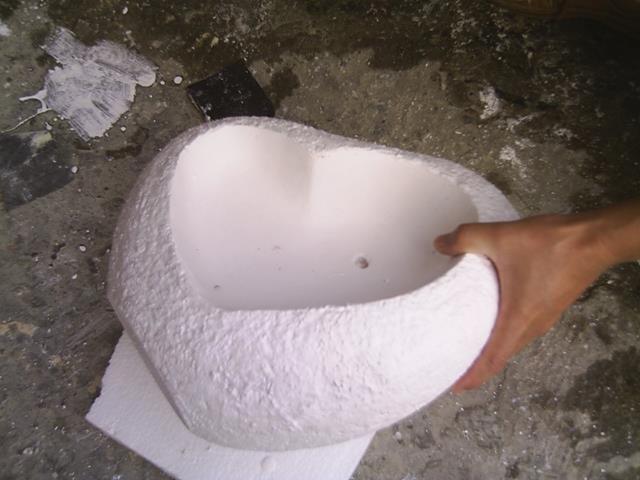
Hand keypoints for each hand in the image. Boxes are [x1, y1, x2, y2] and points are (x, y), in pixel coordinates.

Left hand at [434, 213, 614, 391]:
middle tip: (452, 364)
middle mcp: (533, 326)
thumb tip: (440, 244)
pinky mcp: (550, 305)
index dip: (473, 376)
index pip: (492, 359)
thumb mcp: (500, 237)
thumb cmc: (552, 245)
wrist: (594, 239)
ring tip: (467, 343)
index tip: (455, 386)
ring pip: (513, 341)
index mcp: (518, 320)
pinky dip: (504, 331)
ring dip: (491, 347)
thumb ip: (466, 238)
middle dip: (477, 364)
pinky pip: (522, 327)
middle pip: (501, 355)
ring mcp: (544, 317)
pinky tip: (492, 316)